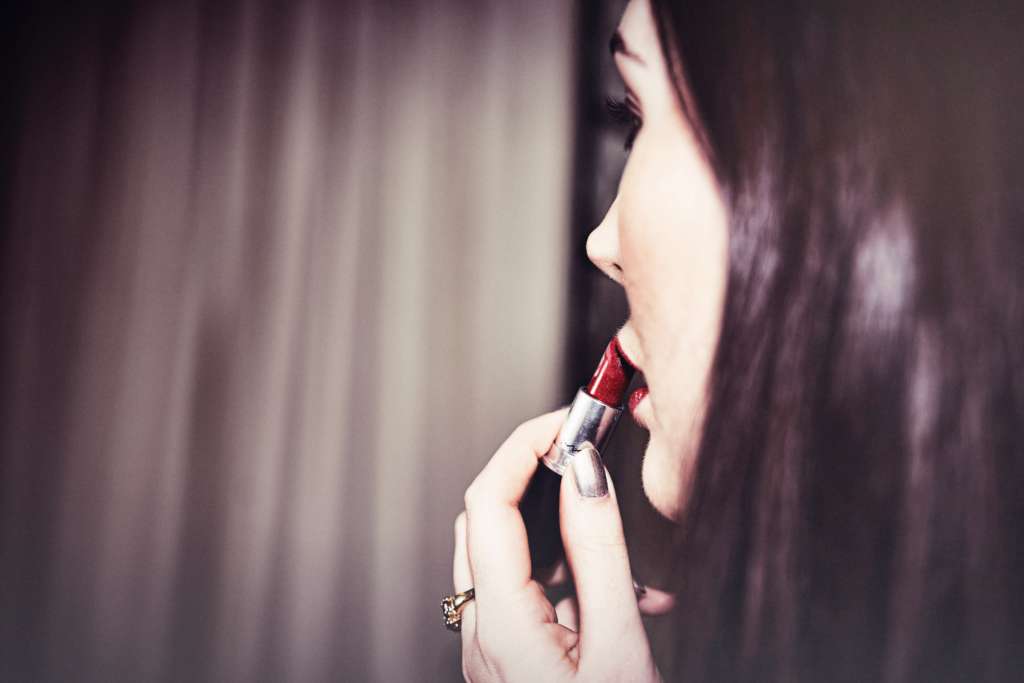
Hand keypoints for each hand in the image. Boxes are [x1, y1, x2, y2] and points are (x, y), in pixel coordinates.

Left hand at [452, 409, 662, 681]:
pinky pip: (527, 597)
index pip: (488, 503)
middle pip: (487, 523)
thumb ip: (599, 555)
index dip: (524, 447)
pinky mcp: (512, 663)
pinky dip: (569, 577)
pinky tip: (629, 595)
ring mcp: (493, 652)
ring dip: (561, 535)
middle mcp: (483, 637)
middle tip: (588, 453)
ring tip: (626, 543)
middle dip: (534, 476)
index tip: (569, 421)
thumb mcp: (621, 647)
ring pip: (509, 558)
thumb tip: (585, 472)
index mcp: (501, 627)